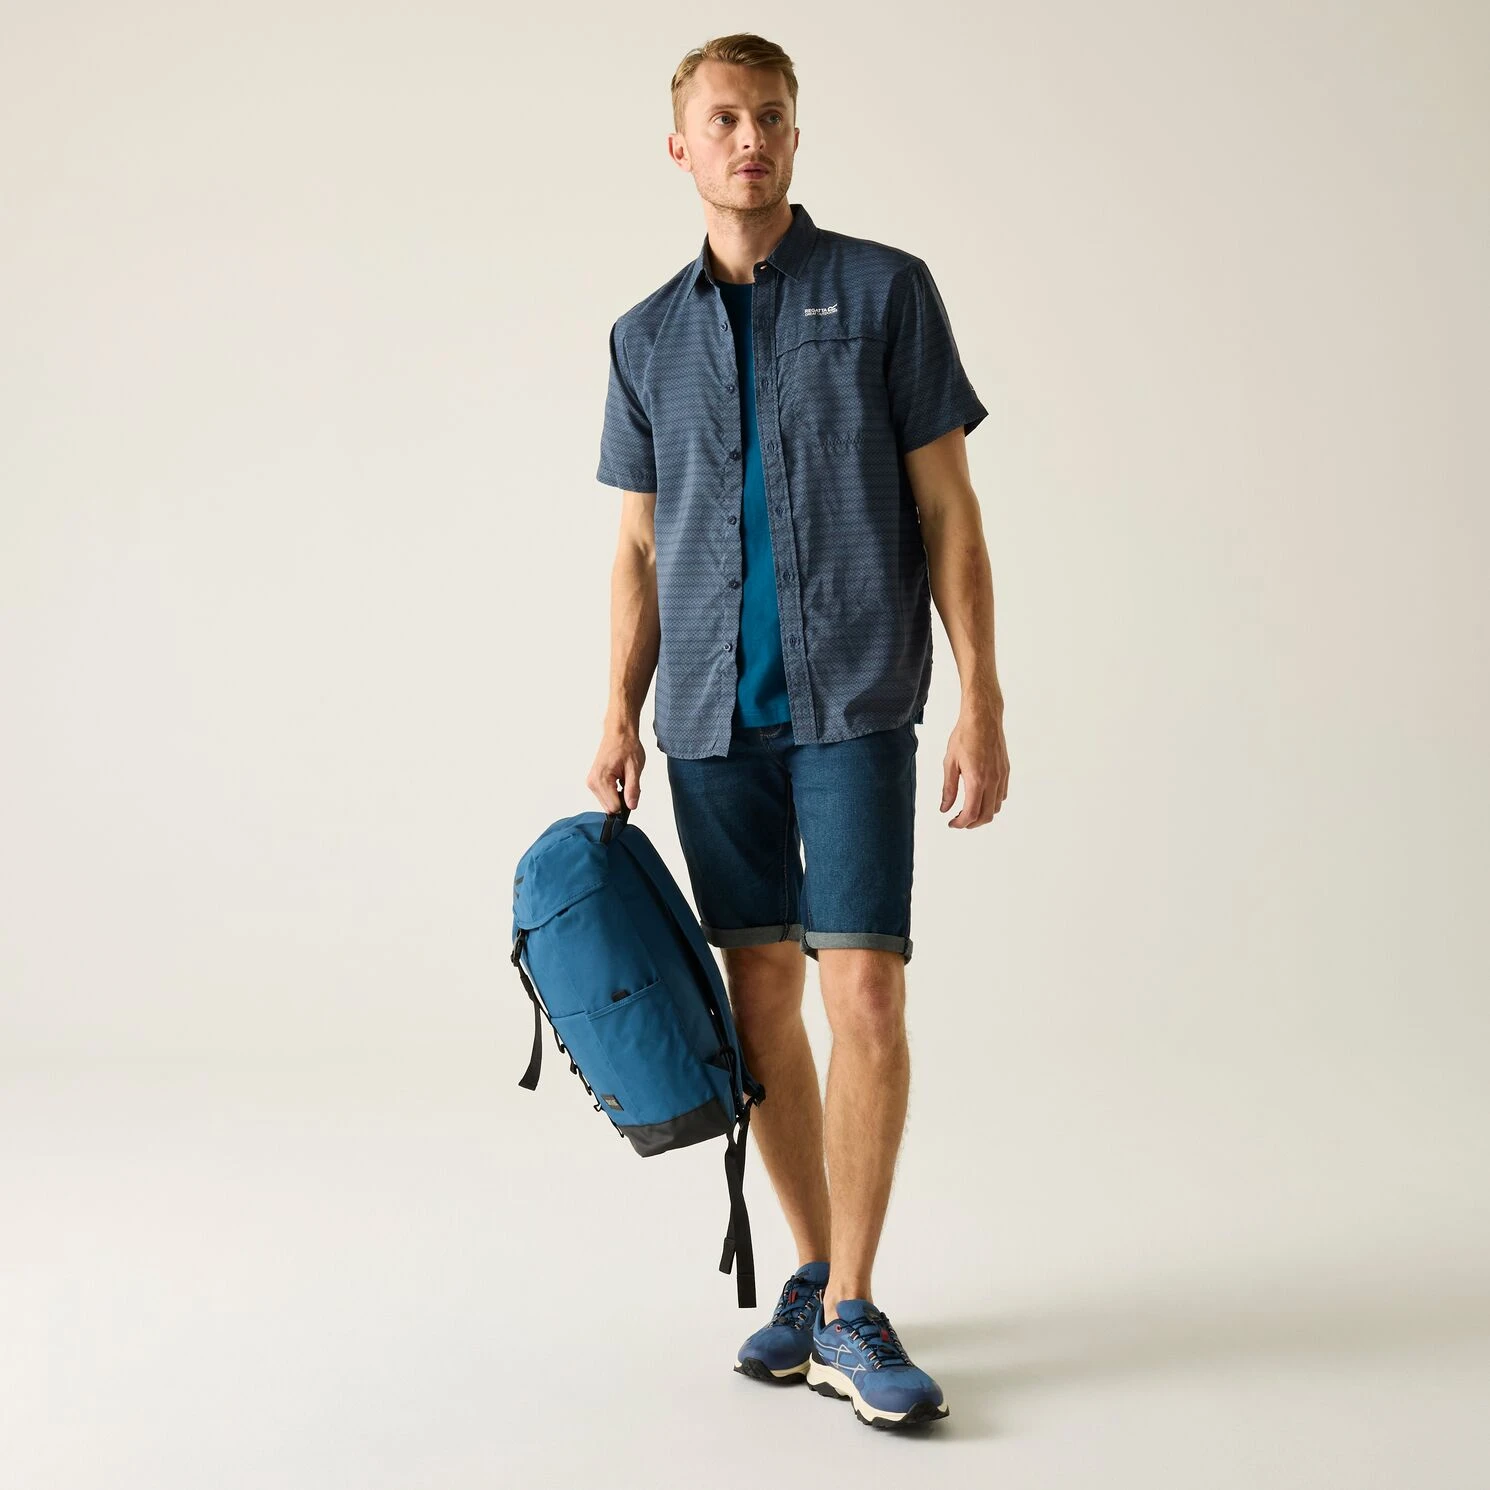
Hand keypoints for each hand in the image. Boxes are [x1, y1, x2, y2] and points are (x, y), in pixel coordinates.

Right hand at [588, 723, 645, 812]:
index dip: (627, 803)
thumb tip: (631, 806)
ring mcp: (591, 782)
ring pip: (607, 803)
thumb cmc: (626, 745)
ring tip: (624, 778)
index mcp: (601, 779)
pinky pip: (605, 796)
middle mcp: (593, 782)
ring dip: (618, 795)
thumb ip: (633, 790)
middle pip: (609, 807)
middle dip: (622, 800)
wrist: (619, 733)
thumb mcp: (634, 768)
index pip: (614, 807)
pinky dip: (614, 791)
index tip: (632, 792)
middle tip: (629, 782)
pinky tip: (619, 779)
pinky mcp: (593, 781)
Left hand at [941, 700, 1008, 827]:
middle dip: (972, 824)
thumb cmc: (964, 736)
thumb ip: (948, 788)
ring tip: (968, 810)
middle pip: (986, 816)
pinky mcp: (1006, 771)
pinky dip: (992, 803)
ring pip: (996, 807)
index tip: (952, 824)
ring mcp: (1001, 776)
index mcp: (976, 780)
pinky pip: (1002, 795)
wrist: (983, 718)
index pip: (971, 813)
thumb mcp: (950, 762)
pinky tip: (980, 797)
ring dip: (983, 814)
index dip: (960, 823)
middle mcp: (992, 781)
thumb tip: (945, 808)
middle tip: (959, 821)